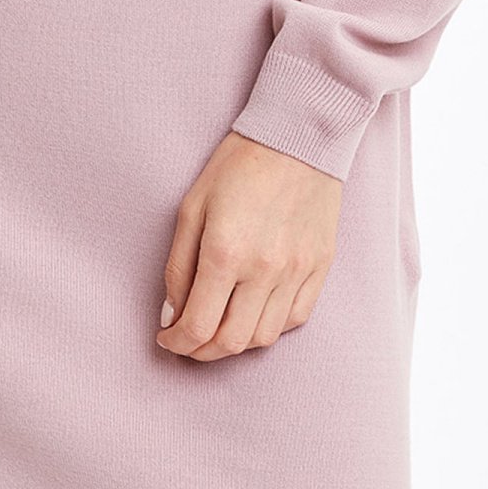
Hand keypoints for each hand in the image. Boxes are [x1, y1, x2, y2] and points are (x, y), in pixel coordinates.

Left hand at [156, 132, 342, 360]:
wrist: (299, 136)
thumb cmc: (238, 165)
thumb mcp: (192, 207)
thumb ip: (178, 266)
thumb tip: (172, 314)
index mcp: (225, 252)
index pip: (197, 326)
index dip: (176, 343)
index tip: (167, 338)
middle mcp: (264, 269)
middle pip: (230, 342)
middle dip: (201, 352)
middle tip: (188, 342)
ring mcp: (297, 271)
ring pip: (264, 337)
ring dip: (235, 343)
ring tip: (219, 327)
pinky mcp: (320, 267)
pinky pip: (295, 318)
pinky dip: (271, 326)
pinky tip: (254, 311)